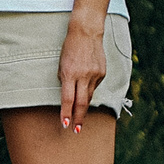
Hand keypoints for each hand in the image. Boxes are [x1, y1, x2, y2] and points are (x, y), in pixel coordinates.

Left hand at [59, 15, 107, 131]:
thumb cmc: (69, 48)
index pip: (68, 99)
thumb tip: (69, 97)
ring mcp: (95, 75)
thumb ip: (65, 81)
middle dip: (78, 118)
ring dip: (84, 108)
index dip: (66, 113)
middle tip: (76, 130)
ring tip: (79, 119)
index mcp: (70, 73)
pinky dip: (89, 90)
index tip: (65, 124)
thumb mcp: (61, 64)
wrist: (86, 32)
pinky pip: (94, 86)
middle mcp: (84, 76)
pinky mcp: (102, 73)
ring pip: (89, 96)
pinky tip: (85, 91)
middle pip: (81, 102)